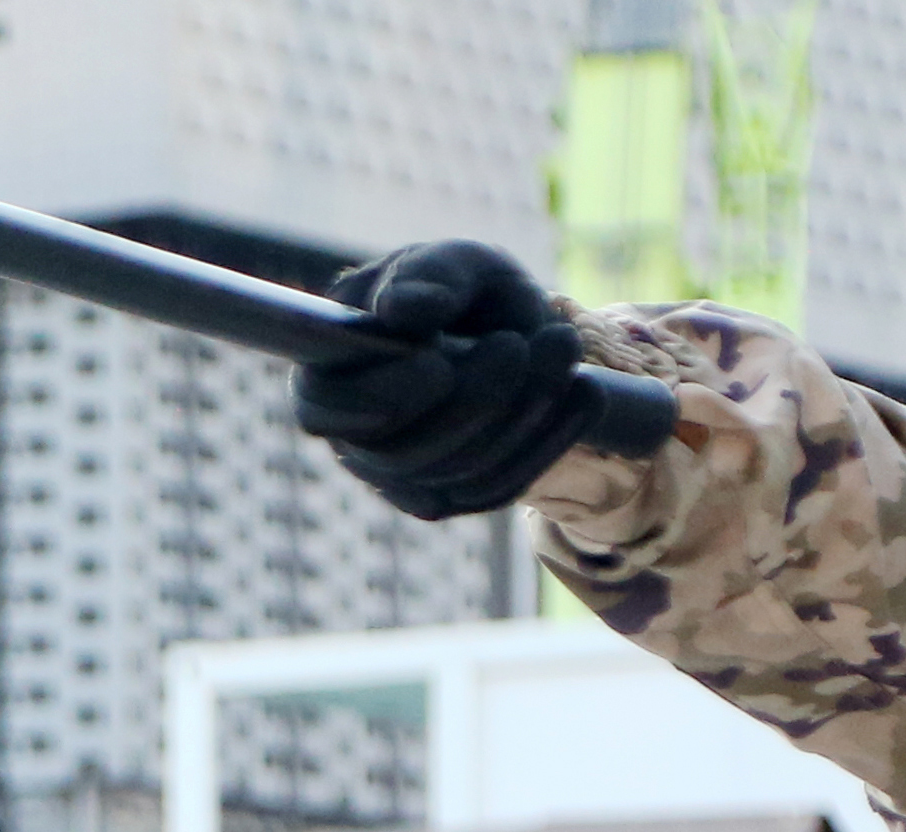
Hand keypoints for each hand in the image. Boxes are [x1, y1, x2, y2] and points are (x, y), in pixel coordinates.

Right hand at [294, 241, 601, 521]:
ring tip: (562, 344)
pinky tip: (583, 393)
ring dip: (519, 414)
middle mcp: (356, 437)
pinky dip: (546, 441)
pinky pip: (496, 488)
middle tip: (518, 343)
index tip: (437, 363)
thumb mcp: (456, 262)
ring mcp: (401, 476)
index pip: (322, 408)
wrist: (505, 329)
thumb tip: (403, 311)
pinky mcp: (451, 494)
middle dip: (471, 401)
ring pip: (455, 473)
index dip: (373, 399)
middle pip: (400, 453)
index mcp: (331, 374)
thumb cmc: (463, 289)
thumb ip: (430, 276)